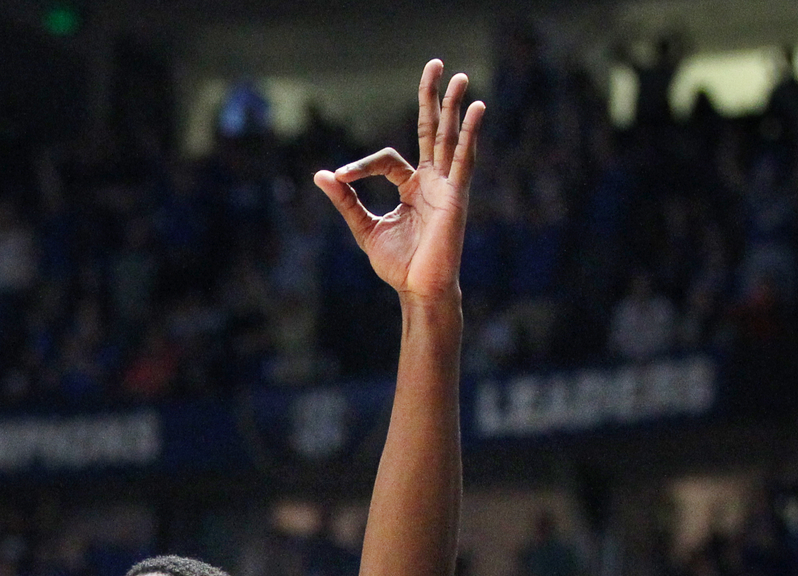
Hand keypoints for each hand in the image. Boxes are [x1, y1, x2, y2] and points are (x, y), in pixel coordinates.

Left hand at [313, 61, 484, 300]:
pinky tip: (476, 110)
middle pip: (433, 130)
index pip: (387, 159)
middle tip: (435, 64)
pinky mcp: (456, 196)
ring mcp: (446, 186)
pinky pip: (464, 159)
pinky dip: (470, 134)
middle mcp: (432, 181)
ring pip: (451, 138)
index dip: (362, 164)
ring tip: (460, 76)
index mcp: (412, 187)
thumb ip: (346, 200)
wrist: (418, 290)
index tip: (341, 178)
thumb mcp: (364, 228)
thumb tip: (321, 174)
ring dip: (454, 107)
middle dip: (432, 98)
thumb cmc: (398, 265)